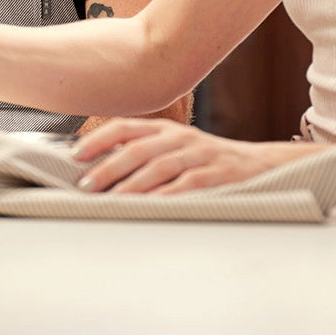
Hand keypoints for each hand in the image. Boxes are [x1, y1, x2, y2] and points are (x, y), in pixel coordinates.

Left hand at [73, 119, 286, 194]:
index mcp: (166, 129)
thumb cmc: (207, 162)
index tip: (75, 155)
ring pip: (160, 166)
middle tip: (87, 185)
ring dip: (132, 184)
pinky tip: (149, 207)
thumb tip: (98, 171)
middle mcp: (180, 137)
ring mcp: (200, 155)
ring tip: (111, 199)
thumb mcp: (175, 150)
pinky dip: (166, 196)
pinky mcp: (218, 175)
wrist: (260, 165)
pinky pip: (187, 185)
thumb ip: (144, 155)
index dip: (98, 139)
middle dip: (109, 167)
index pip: (126, 127)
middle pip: (138, 148)